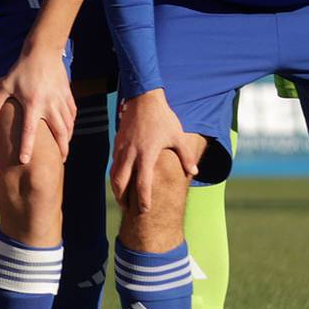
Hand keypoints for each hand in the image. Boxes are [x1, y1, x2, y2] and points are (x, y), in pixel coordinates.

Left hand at [0, 45, 74, 163]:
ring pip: (68, 126)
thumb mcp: (6, 84)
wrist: (43, 52)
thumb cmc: (22, 69)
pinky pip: (72, 115)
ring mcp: (61, 101)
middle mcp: (49, 106)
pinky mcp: (68, 96)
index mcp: (32, 105)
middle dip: (61, 150)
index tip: (24, 161)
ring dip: (67, 139)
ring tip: (65, 150)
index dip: (26, 147)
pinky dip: (71, 125)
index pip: (29, 132)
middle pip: (59, 134)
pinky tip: (69, 131)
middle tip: (61, 161)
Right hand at [109, 89, 200, 210]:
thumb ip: (185, 156)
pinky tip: (120, 179)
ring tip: (122, 198)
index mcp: (146, 155)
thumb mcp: (178, 137)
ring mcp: (121, 148)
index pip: (143, 184)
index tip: (145, 210)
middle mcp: (131, 154)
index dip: (143, 199)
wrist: (143, 98)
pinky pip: (114, 164)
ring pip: (114, 174)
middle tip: (128, 210)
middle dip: (122, 198)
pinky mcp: (117, 143)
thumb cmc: (163, 118)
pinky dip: (115, 175)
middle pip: (120, 182)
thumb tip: (194, 172)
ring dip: (116, 188)